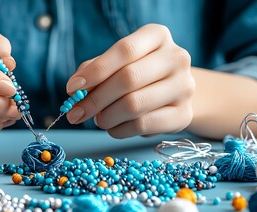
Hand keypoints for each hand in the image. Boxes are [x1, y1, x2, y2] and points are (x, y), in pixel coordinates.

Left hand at [66, 24, 194, 137]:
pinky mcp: (183, 115)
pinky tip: (112, 127)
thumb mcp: (116, 63)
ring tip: (98, 119)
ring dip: (106, 117)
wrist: (174, 91)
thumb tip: (75, 90)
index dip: (95, 71)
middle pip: (128, 79)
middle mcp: (176, 58)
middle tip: (75, 113)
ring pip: (134, 105)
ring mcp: (184, 87)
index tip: (72, 88)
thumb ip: (94, 71)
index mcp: (157, 36)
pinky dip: (119, 130)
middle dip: (95, 100)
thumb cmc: (138, 73)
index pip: (124, 50)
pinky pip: (142, 125)